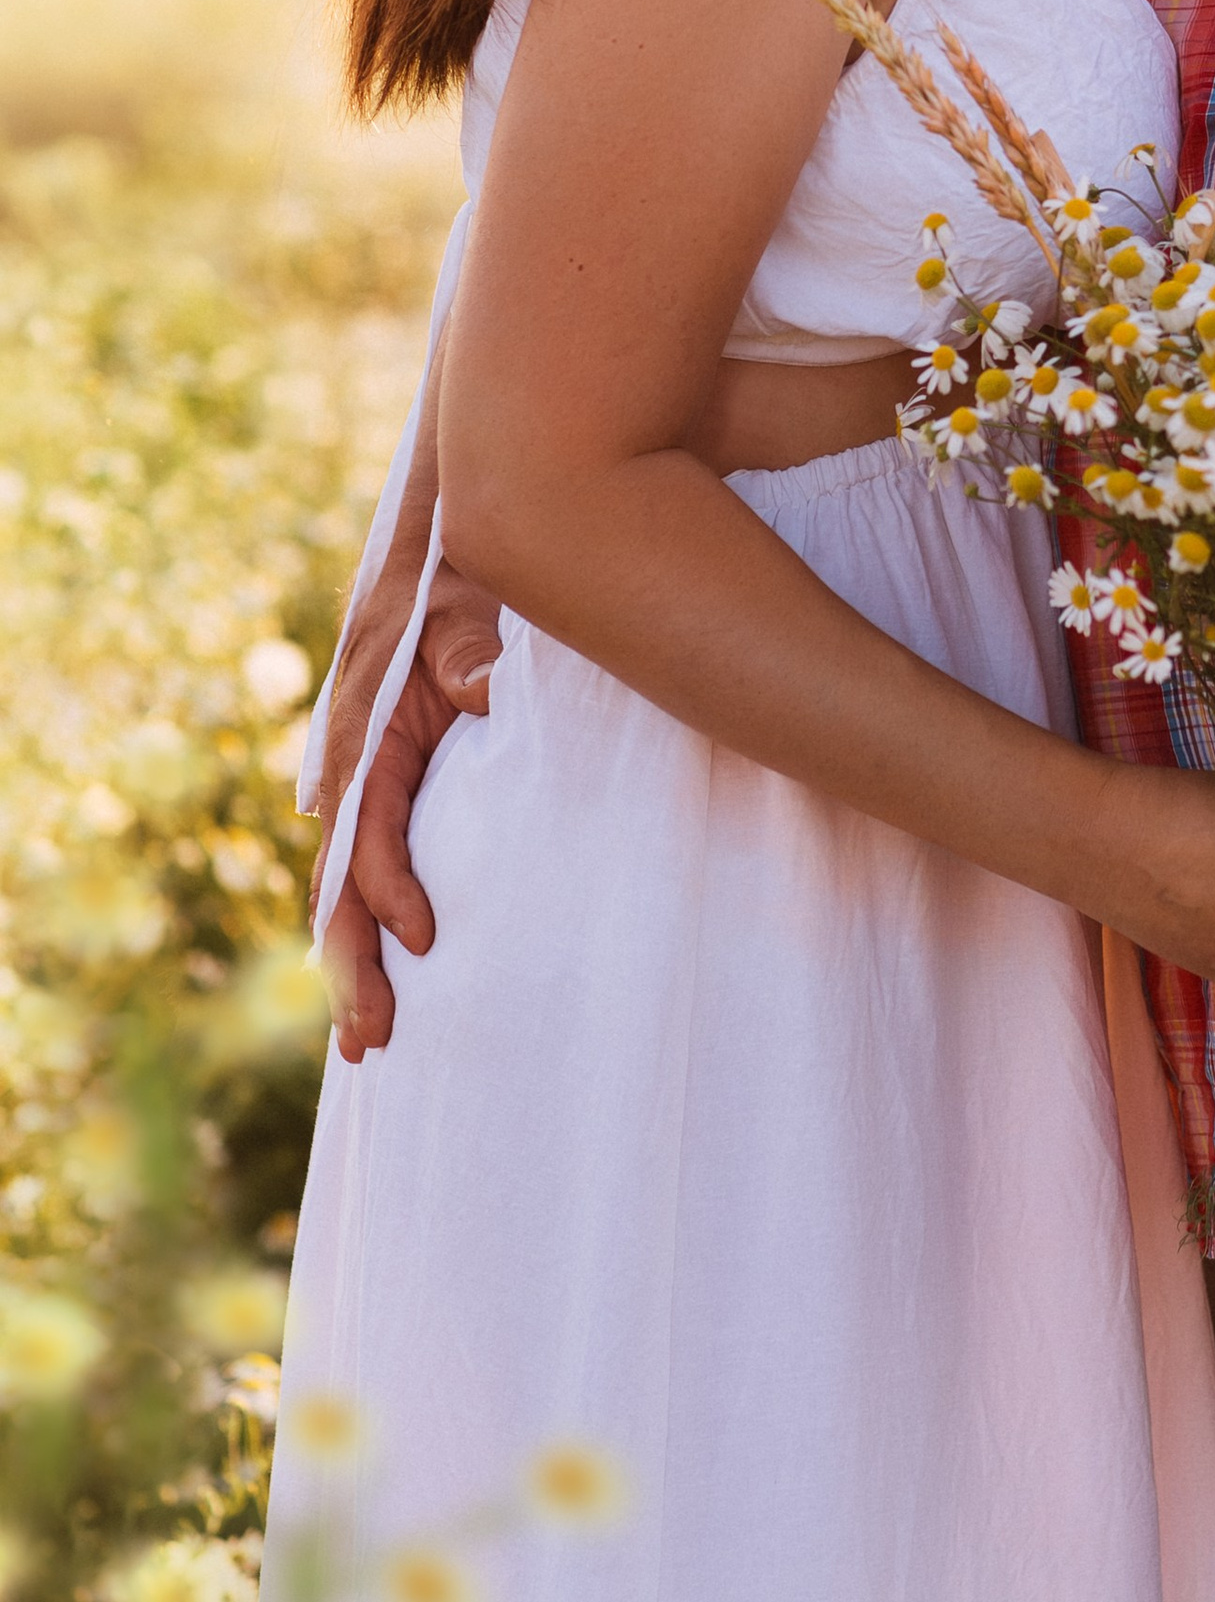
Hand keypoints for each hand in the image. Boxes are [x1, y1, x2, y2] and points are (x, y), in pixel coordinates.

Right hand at [316, 567, 507, 1061]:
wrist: (438, 557)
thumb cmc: (449, 587)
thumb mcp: (458, 617)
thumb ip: (469, 660)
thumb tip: (485, 695)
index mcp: (363, 740)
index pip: (367, 834)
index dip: (390, 890)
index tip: (424, 939)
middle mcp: (352, 775)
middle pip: (341, 886)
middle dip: (352, 967)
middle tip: (371, 1044)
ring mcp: (367, 789)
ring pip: (348, 892)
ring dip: (354, 965)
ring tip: (365, 1045)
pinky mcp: (391, 792)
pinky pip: (372, 872)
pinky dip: (371, 927)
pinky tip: (386, 979)